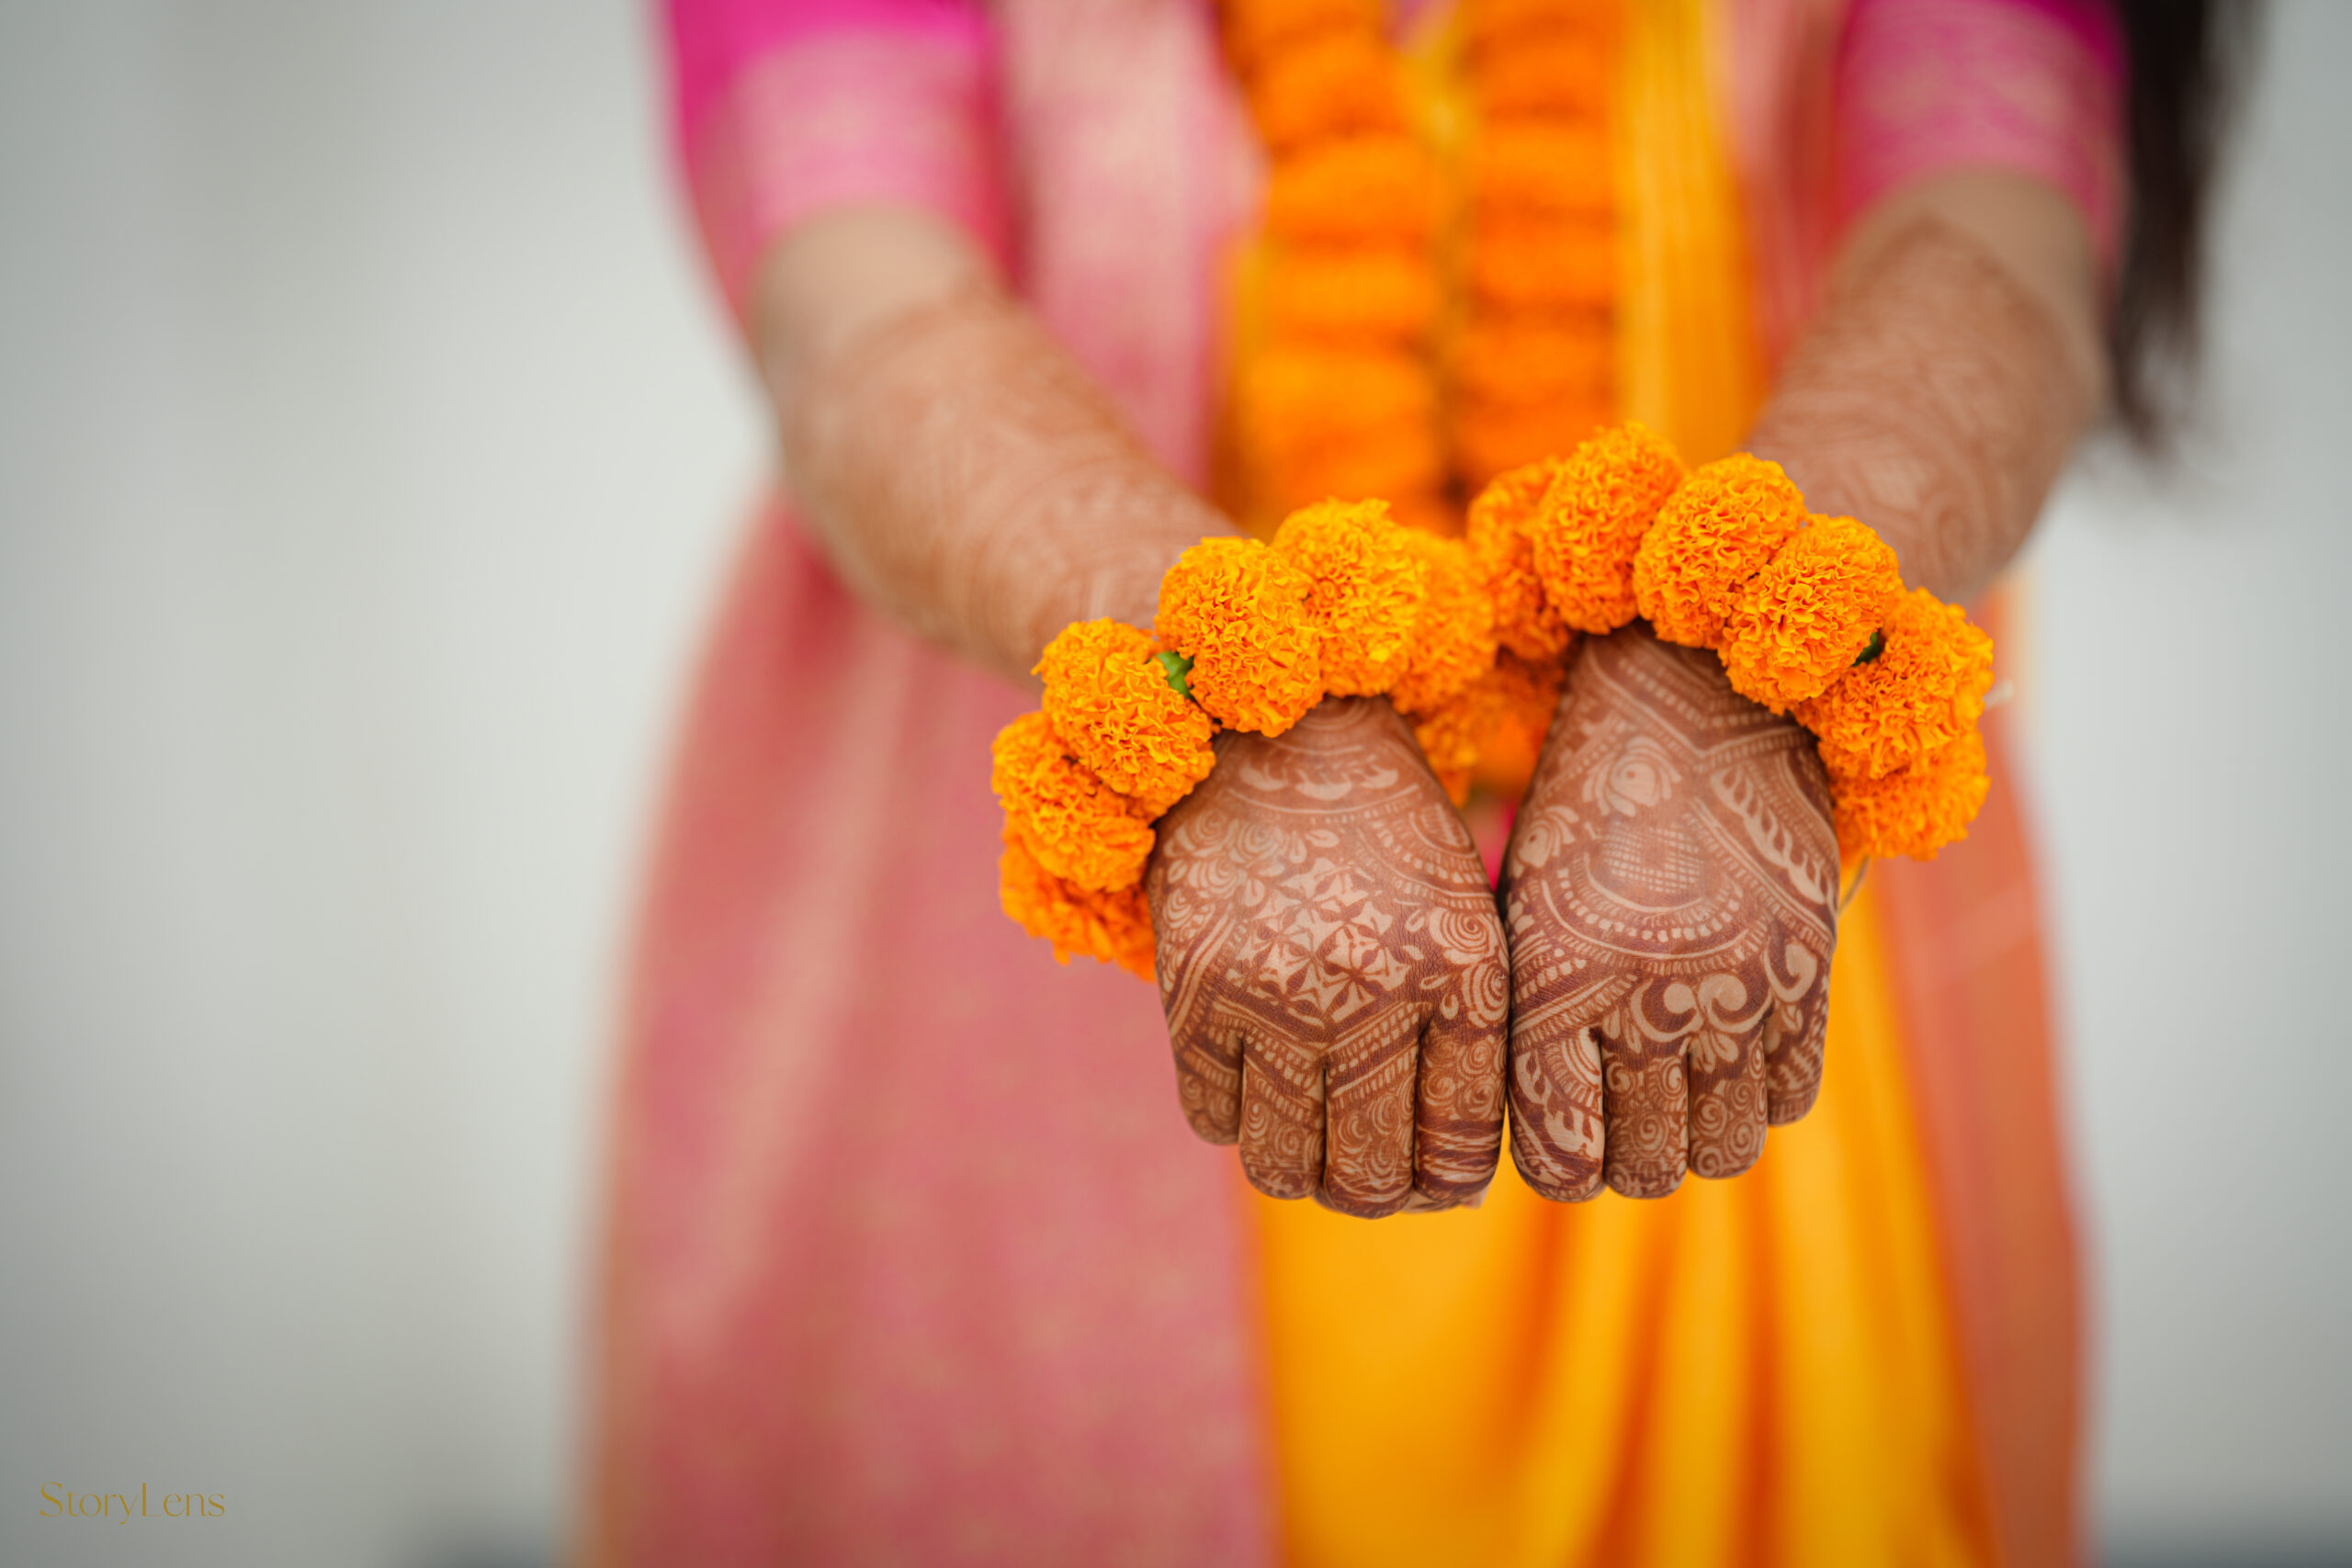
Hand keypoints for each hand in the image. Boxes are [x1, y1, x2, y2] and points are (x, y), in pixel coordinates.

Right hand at [1145, 698, 1508, 1215]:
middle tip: (1366, 1180)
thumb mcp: (1454, 915)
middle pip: (1372, 1177)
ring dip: (1300, 1174)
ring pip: (1286, 1168)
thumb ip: (1462, 1033)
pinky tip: (1251, 1082)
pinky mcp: (1195, 991)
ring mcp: (1278, 998)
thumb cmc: (1380, 828)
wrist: (1269, 728)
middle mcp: (1375, 995)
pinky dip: (1233, 1118)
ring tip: (1309, 1149)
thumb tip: (1446, 1177)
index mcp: (1461, 975)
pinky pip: (1212, 1118)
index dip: (1446, 1184)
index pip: (1459, 1147)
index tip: (1432, 1180)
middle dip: (1373, 1195)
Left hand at [1500, 625, 1838, 1200]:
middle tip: (1620, 1131)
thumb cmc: (1585, 809)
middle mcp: (1644, 992)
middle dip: (1627, 1164)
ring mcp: (1736, 982)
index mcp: (1550, 980)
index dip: (1559, 1167)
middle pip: (1645, 1171)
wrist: (1694, 698)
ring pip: (1725, 1150)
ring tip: (1678, 1102)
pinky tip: (1732, 1055)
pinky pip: (1790, 1094)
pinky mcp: (1808, 965)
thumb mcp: (1527, 909)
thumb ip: (1532, 1023)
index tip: (1561, 1145)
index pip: (1557, 1158)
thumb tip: (1548, 1136)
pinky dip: (1759, 1095)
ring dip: (1697, 1139)